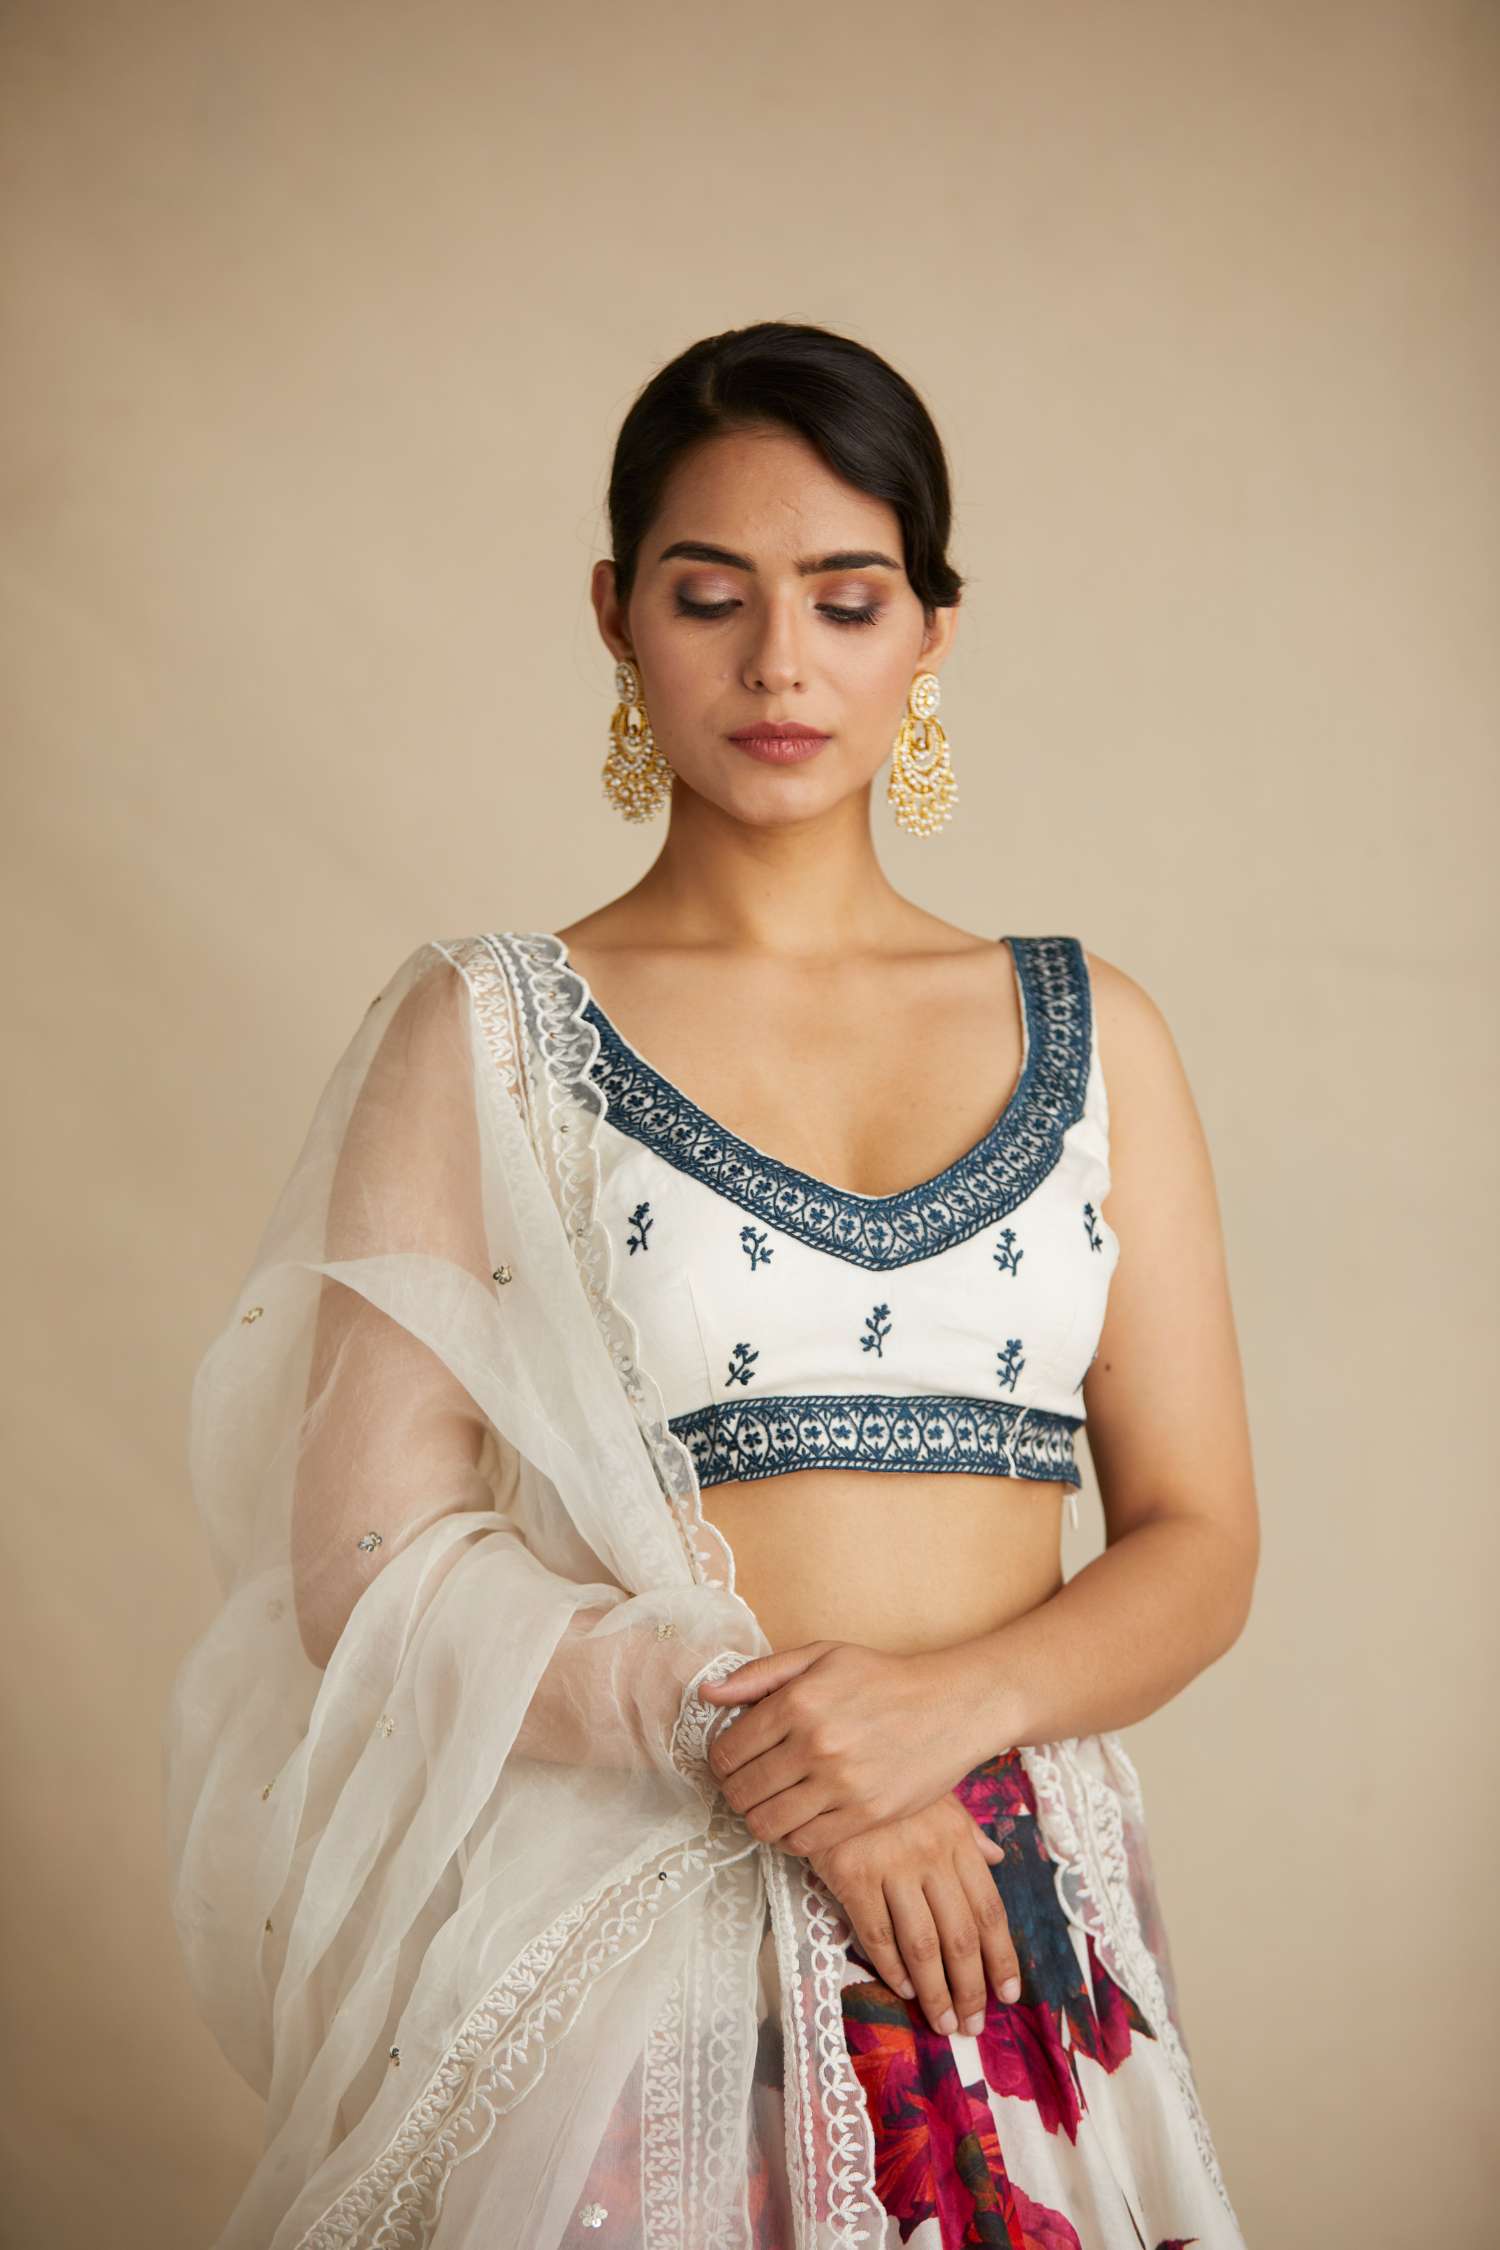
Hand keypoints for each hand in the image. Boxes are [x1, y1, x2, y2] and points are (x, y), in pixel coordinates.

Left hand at [699, 1638, 993, 1857]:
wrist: (950, 1706)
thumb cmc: (881, 1678)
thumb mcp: (820, 1656)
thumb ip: (759, 1674)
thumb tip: (707, 1694)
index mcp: (797, 1702)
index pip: (727, 1752)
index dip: (720, 1762)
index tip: (730, 1762)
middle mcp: (814, 1745)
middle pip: (742, 1792)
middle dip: (735, 1792)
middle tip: (746, 1787)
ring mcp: (840, 1785)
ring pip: (766, 1824)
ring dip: (758, 1819)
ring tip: (769, 1805)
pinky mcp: (864, 1815)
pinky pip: (804, 1843)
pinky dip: (790, 1837)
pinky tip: (797, 1818)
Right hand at [806, 1791, 1023, 2038]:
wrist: (830, 1759)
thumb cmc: (885, 1780)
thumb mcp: (934, 1795)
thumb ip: (966, 1831)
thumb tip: (997, 1858)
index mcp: (956, 1839)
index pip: (989, 1909)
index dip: (1001, 1957)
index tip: (1008, 1993)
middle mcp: (931, 1855)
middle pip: (961, 1935)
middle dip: (971, 1988)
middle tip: (972, 2026)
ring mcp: (891, 1865)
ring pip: (923, 1943)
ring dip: (936, 1991)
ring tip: (943, 2023)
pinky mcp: (852, 1874)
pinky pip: (877, 1931)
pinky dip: (891, 1966)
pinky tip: (902, 1988)